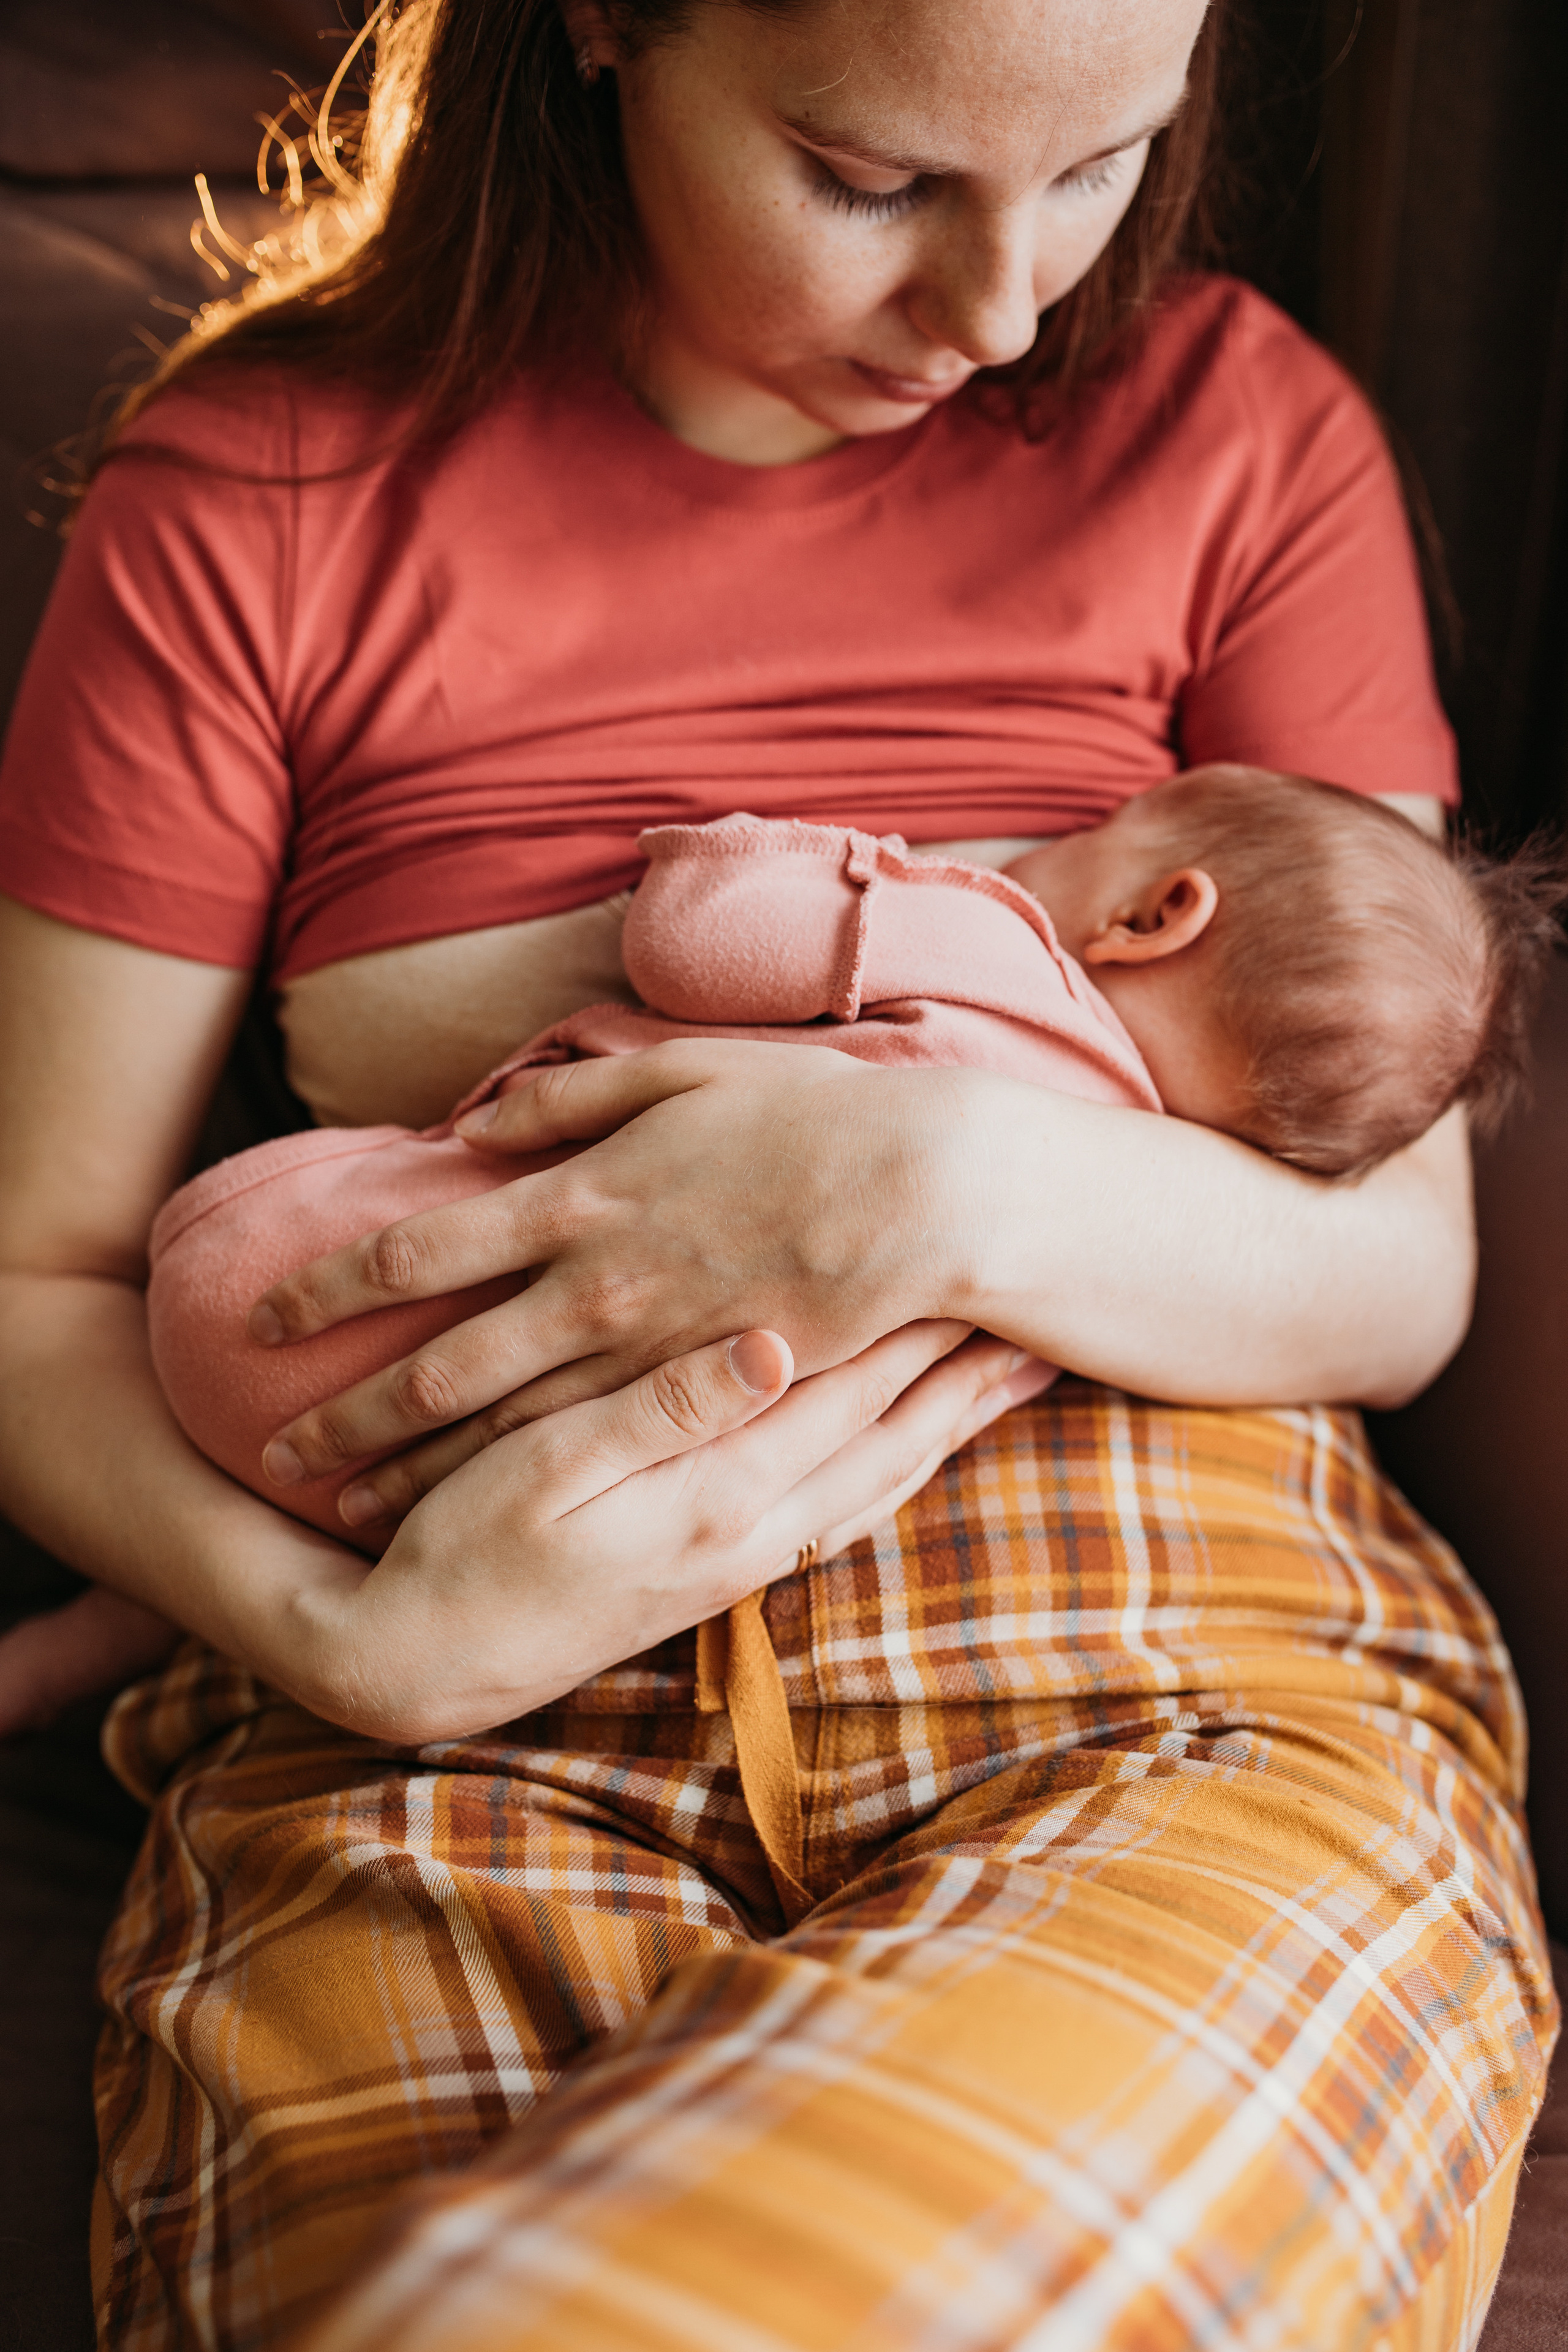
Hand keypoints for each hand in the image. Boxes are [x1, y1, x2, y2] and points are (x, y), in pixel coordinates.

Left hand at [250, 1042, 980, 1512]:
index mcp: (581, 1197)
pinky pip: (593, 1456)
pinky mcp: (700, 1405)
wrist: (931, 1192)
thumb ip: (574, 1092)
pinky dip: (518, 1485)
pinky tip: (468, 1512)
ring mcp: (648, 1358)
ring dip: (416, 1471)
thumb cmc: (817, 1117)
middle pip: (437, 1367)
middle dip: (347, 1414)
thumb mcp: (686, 1070)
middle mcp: (594, 1288)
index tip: (264, 1317)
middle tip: (276, 1452)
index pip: (416, 1252)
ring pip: (503, 1434)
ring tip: (343, 1506)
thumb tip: (480, 1119)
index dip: (329, 1288)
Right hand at [290, 1318, 1049, 1743]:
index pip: (853, 1399)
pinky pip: (841, 1514)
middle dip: (968, 1381)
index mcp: (721, 1495)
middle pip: (891, 1442)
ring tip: (1008, 1377)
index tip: (994, 1268)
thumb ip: (663, 1410)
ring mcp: (743, 1561)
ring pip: (878, 1481)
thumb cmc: (469, 1552)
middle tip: (1047, 1318)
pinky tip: (909, 1446)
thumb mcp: (548, 1472)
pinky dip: (892, 1468)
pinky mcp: (721, 1575)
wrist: (423, 1666)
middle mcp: (755, 1534)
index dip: (925, 1333)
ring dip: (947, 1426)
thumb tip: (773, 1346)